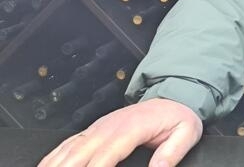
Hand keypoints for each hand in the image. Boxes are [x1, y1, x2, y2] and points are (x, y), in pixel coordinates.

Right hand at [39, 98, 202, 166]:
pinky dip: (54, 156)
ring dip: (56, 164)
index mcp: (132, 128)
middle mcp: (110, 126)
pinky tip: (45, 166)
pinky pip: (69, 143)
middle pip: (81, 152)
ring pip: (70, 148)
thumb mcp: (186, 133)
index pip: (108, 153)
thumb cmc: (177, 116)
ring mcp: (99, 127)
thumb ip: (172, 152)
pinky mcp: (94, 130)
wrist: (173, 96)